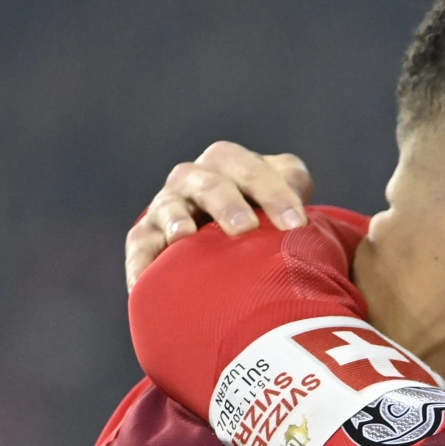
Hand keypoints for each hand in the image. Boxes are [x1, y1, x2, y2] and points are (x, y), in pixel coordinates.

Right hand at [125, 141, 314, 288]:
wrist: (228, 249)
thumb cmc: (267, 224)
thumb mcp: (286, 204)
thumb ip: (294, 194)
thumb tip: (303, 214)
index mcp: (233, 165)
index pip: (253, 169)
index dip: (275, 192)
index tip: (298, 225)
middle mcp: (197, 179)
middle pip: (210, 181)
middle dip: (227, 202)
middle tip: (245, 230)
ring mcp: (168, 206)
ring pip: (170, 205)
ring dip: (177, 218)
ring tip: (186, 237)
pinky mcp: (147, 237)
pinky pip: (141, 245)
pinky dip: (142, 260)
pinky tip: (144, 279)